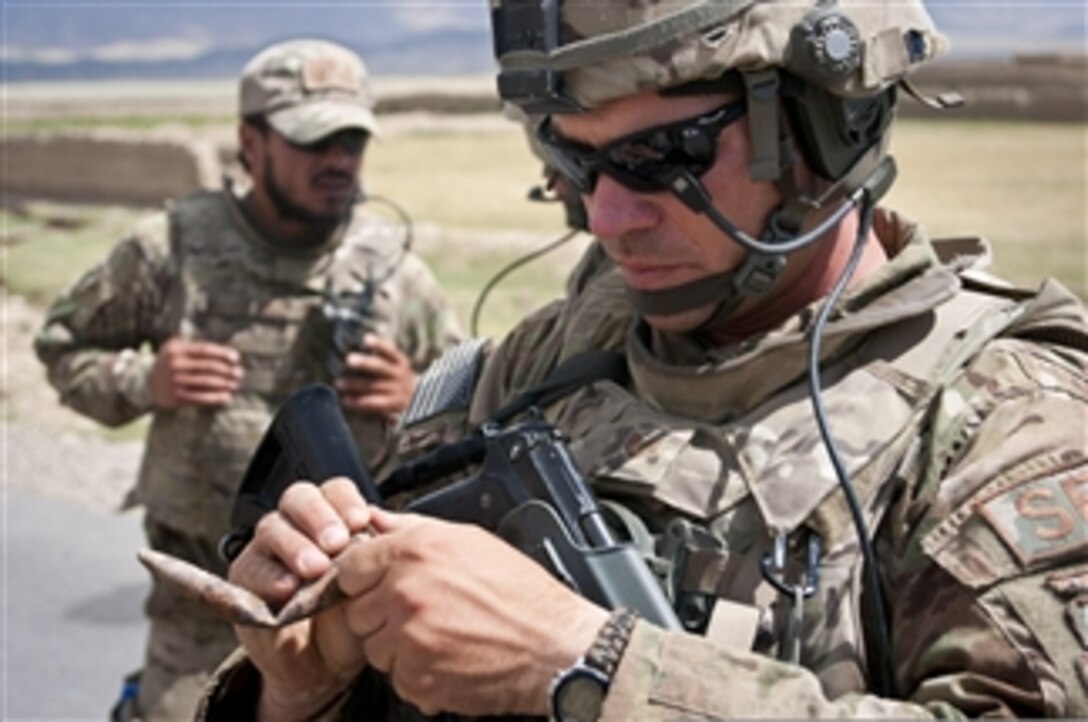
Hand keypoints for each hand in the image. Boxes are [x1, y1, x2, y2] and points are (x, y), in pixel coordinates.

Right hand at [149, 337, 242, 408]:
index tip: (236, 358)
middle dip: (227, 370)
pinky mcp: (176, 397)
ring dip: (224, 384)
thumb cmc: (171, 363)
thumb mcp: (176, 349)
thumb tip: (227, 354)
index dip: (222, 353)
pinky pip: (200, 397)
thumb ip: (195, 347)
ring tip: (235, 385)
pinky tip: (226, 397)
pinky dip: (215, 398)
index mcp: (176, 349)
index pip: (204, 350)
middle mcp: (174, 364)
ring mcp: (174, 381)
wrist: (147, 383)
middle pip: (208, 366)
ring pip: (206, 382)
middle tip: (239, 373)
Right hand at [228, 478, 372, 721]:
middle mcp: (296, 526)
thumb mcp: (372, 582)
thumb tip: (386, 522)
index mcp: (331, 518)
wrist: (324, 663)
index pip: (334, 490)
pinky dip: (270, 577)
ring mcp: (267, 549)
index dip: (345, 501)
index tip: (360, 521)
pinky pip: (251, 567)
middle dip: (318, 517)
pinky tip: (289, 588)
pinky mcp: (245, 577)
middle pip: (299, 498)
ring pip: (272, 527)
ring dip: (295, 546)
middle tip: (337, 543)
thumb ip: (378, 552)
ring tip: (315, 569)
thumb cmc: (351, 615)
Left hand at [334, 334, 415, 419]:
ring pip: (373, 386)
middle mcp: (399, 374)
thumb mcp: (395, 363)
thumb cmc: (395, 376)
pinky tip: (345, 400)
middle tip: (348, 360)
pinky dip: (358, 402)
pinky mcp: (392, 405)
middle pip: (380, 367)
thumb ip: (381, 353)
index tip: (365, 339)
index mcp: (400, 361)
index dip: (378, 345)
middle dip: (364, 363)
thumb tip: (360, 340)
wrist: (415, 398)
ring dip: (354, 384)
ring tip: (338, 383)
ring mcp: (397, 390)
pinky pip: (373, 403)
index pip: (390, 351)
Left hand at [335, 508, 608, 715]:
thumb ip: (414, 528)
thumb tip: (378, 519)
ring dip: (396, 646)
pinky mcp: (417, 678)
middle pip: (356, 610)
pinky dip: (416, 673)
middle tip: (418, 613)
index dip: (364, 577)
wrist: (554, 646)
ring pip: (373, 648)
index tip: (379, 584)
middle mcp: (406, 592)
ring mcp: (409, 638)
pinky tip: (446, 658)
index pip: (351, 566)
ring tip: (437, 635)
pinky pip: (396, 677)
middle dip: (380, 614)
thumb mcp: (471, 541)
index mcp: (416, 552)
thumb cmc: (522, 595)